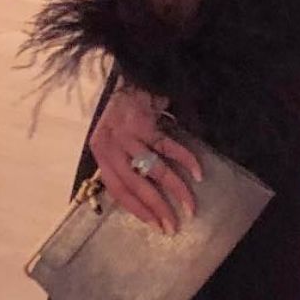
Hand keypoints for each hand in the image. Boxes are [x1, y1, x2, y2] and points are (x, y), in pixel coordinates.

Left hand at [89, 82, 202, 233]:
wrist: (135, 74)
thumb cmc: (126, 109)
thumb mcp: (114, 138)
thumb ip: (121, 162)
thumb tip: (142, 194)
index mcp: (101, 152)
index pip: (117, 190)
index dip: (137, 209)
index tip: (155, 224)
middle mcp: (111, 144)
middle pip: (136, 184)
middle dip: (157, 207)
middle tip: (173, 225)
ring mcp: (128, 133)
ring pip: (155, 170)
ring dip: (175, 190)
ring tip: (190, 206)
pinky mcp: (146, 123)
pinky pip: (169, 148)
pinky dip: (186, 161)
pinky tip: (198, 174)